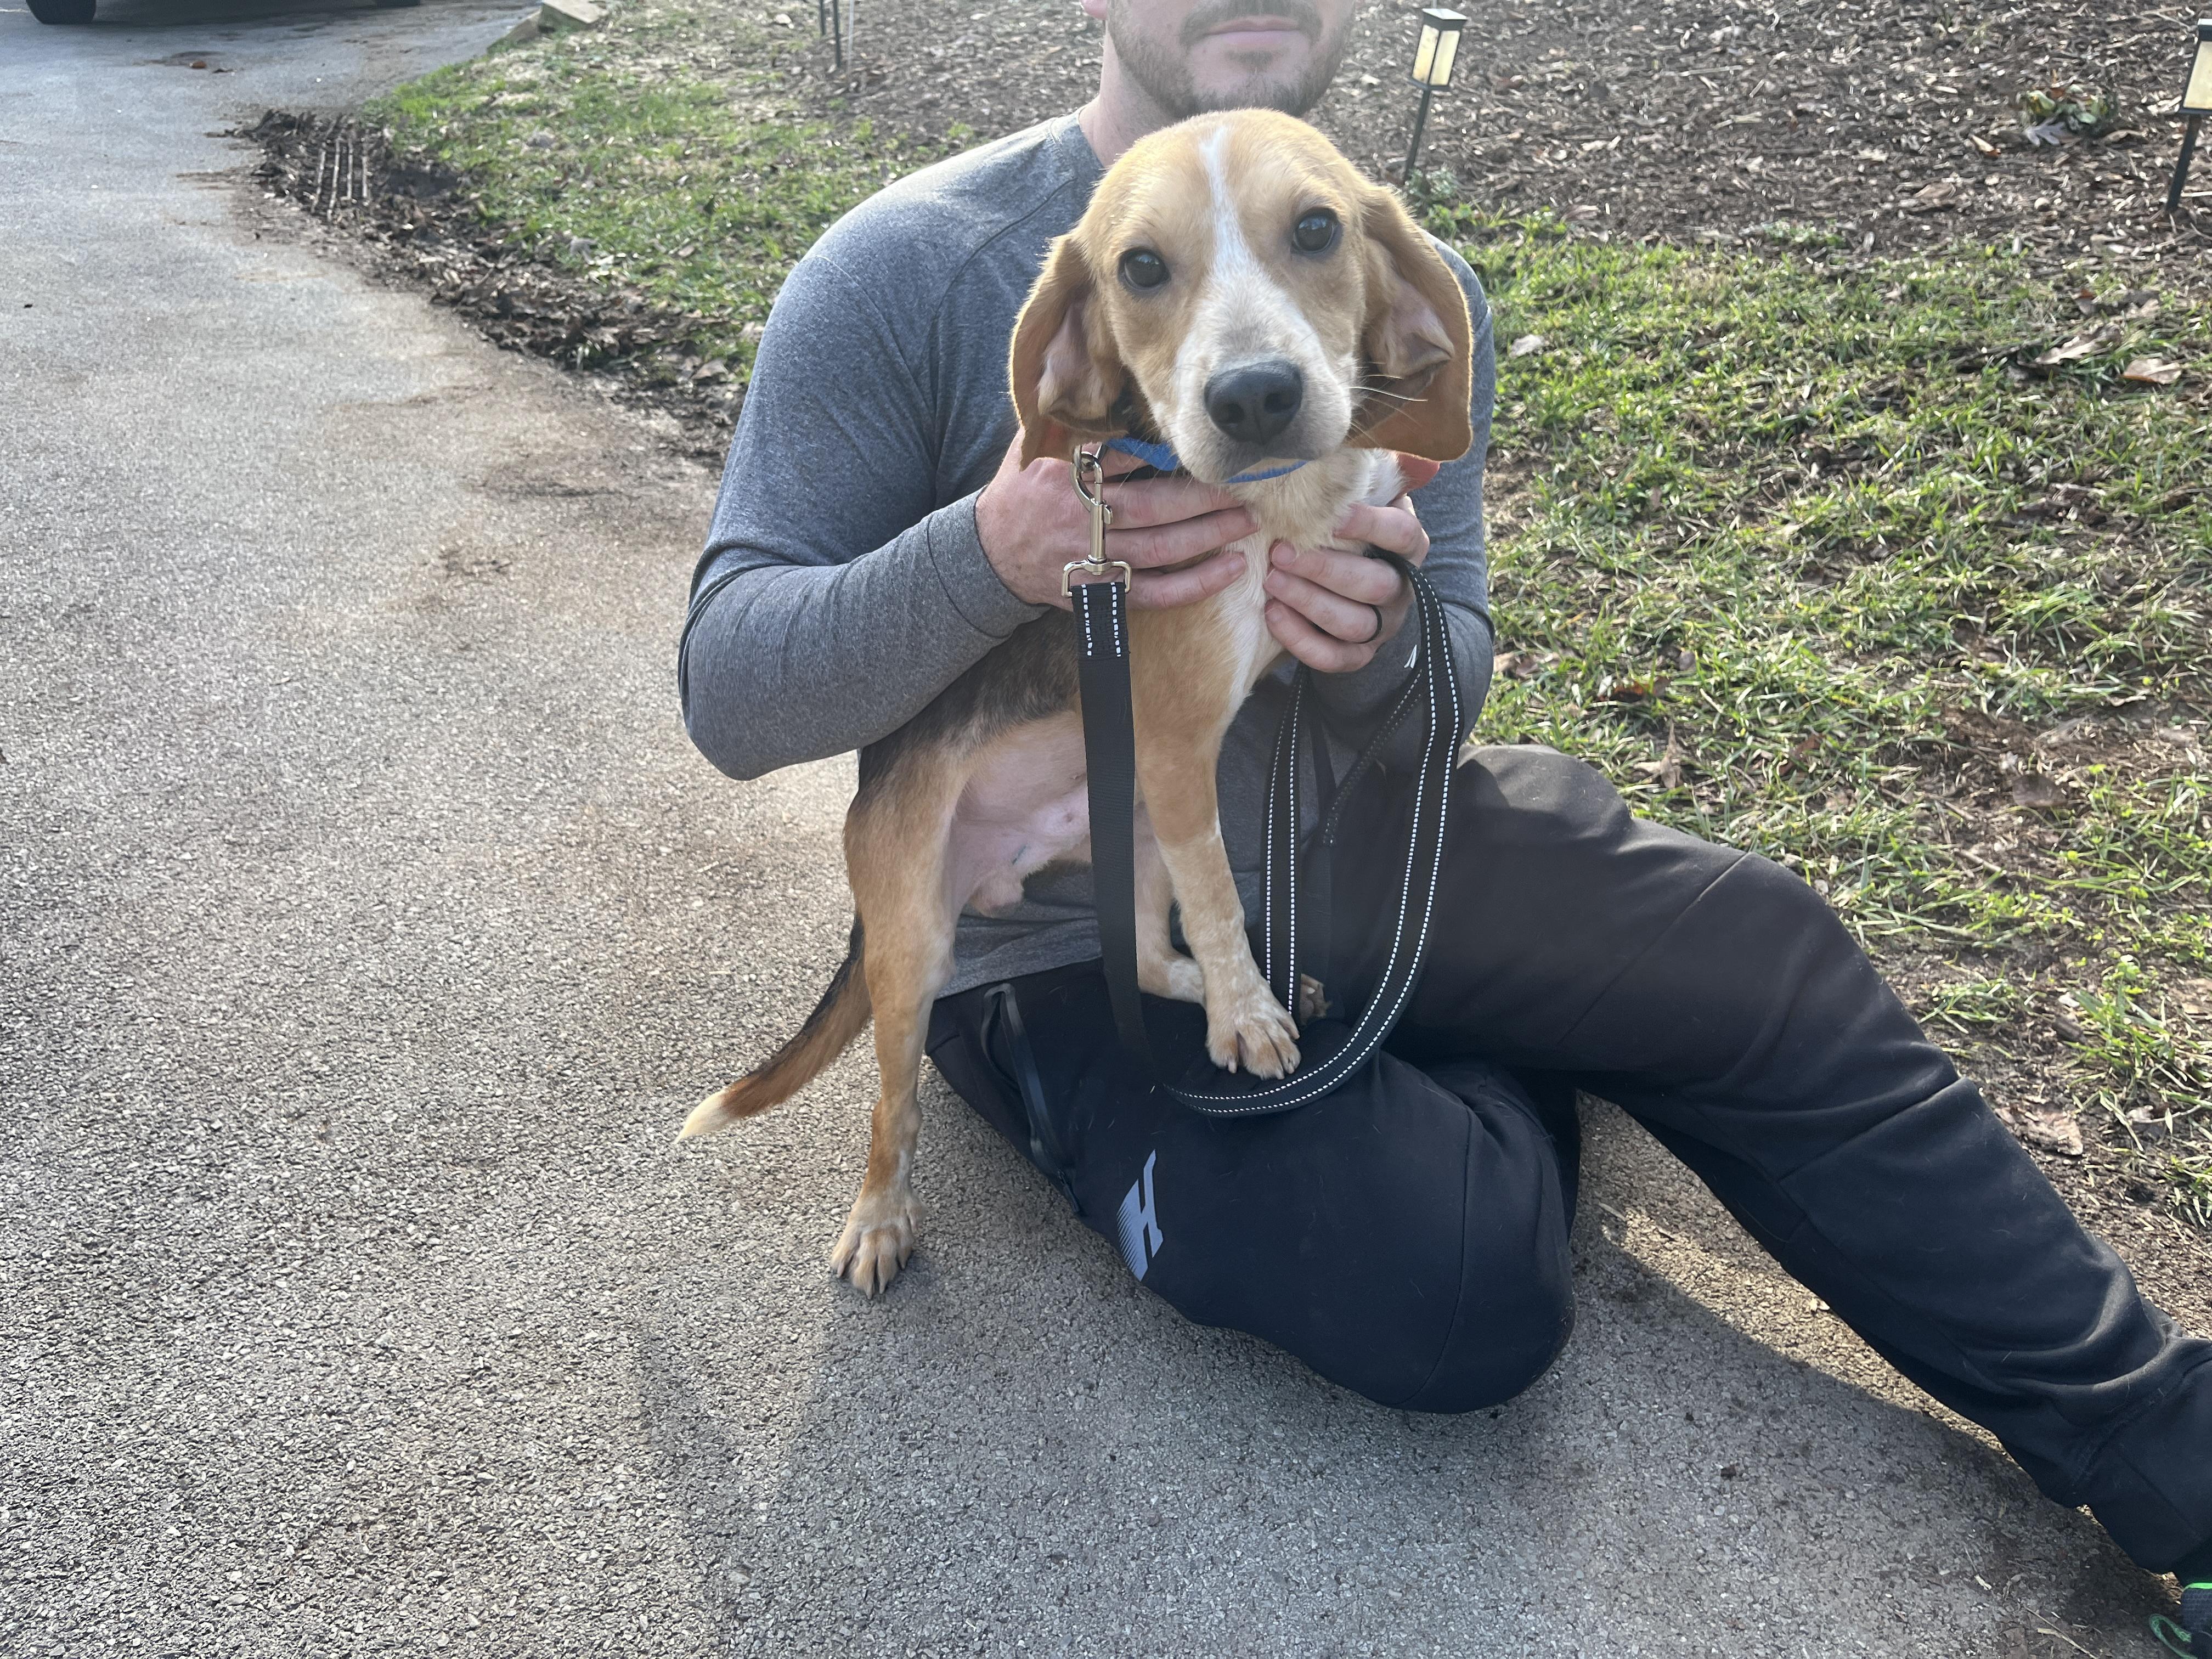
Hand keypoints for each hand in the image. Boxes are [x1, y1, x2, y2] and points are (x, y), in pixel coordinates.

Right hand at [975, 441, 1256, 610]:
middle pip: (1153, 508)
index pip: (1121, 462)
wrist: (987, 556)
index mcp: (1066, 481)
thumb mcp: (1031, 450)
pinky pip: (1156, 594)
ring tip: (1247, 522)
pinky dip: (1195, 585)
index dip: (1164, 456)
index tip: (1200, 446)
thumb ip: (1068, 424)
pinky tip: (1230, 570)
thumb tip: (1096, 382)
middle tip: (1245, 488)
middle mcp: (1082, 522)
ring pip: (1161, 550)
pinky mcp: (1102, 592)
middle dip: (1203, 499)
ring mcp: (1094, 561)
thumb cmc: (1017, 496)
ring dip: (1209, 537)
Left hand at [1263, 489, 1429, 673]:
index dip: (1370, 525)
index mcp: (1409, 548)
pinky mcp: (1358, 655)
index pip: (1402, 536)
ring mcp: (1382, 627)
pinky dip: (1301, 640)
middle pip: (1373, 584)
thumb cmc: (1354, 534)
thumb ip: (1382, 478)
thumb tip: (1420, 459)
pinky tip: (1272, 614)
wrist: (1356, 590)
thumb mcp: (1370, 502)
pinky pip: (1333, 657)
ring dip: (1309, 602)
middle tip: (1281, 552)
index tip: (1332, 517)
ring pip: (1353, 623)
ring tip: (1271, 581)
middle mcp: (1402, 590)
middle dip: (1324, 569)